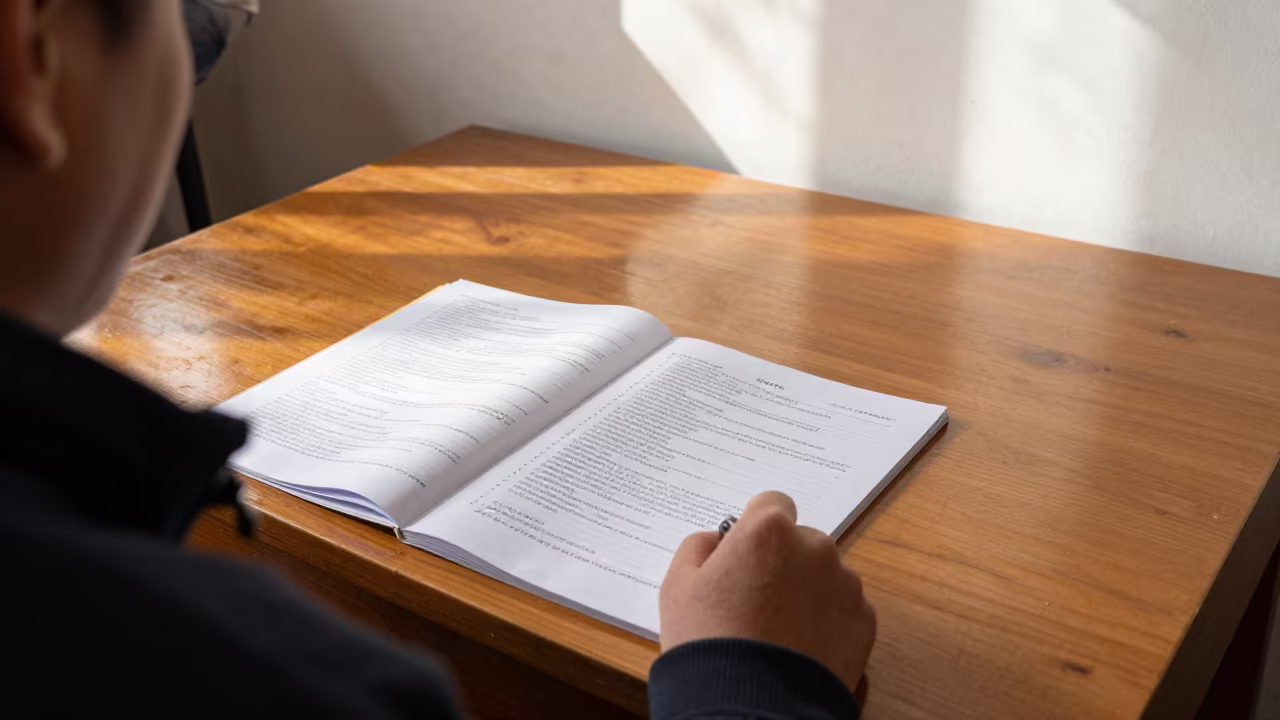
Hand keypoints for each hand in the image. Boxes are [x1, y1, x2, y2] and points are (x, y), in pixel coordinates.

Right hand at [659, 491, 876, 693]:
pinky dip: (827, 622)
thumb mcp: (678, 585)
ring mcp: (845, 585)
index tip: (744, 554)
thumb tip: (718, 540)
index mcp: (769, 530)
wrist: (750, 706)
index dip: (755, 528)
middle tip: (756, 601)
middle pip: (800, 541)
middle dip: (782, 561)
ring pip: (825, 575)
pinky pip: (844, 609)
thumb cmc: (708, 641)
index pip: (771, 503)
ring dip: (807, 591)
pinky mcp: (865, 622)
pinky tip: (801, 648)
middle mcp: (815, 547)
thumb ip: (699, 546)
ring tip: (779, 632)